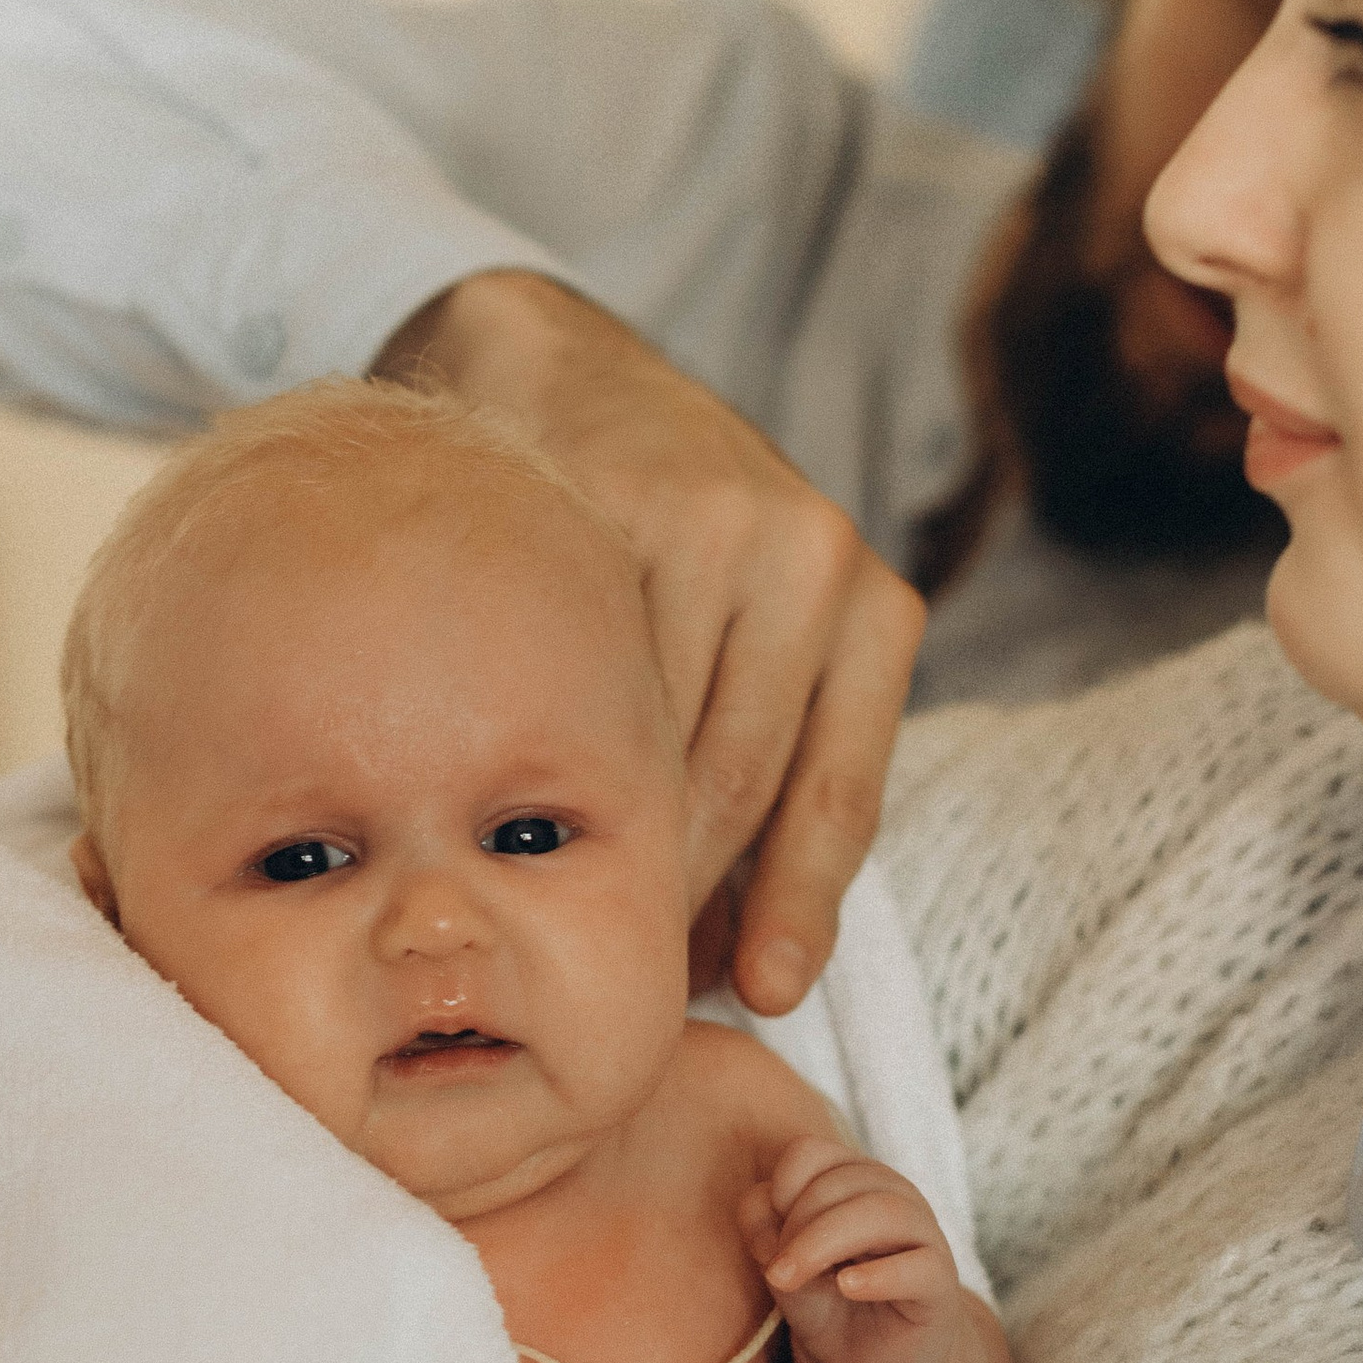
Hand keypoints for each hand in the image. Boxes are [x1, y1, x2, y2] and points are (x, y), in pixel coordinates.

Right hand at [379, 275, 923, 1014]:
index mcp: (869, 604)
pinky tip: (493, 789)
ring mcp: (715, 516)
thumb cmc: (658, 539)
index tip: (764, 993)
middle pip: (741, 774)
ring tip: (545, 905)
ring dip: (600, 827)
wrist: (552, 369)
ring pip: (654, 728)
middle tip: (614, 970)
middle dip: (678, 885)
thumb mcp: (746, 635)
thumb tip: (726, 958)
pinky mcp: (616, 493)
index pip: (839, 789)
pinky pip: (576, 661)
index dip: (799, 902)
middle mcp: (813, 555)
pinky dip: (537, 737)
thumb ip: (754, 762)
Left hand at [742, 1133, 1009, 1362]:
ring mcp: (923, 1237)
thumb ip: (765, 1234)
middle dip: (796, 1227)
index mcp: (852, 1182)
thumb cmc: (828, 1308)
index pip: (810, 1153)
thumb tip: (763, 1207)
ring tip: (793, 1281)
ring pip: (882, 1212)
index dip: (779, 1190)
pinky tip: (847, 1287)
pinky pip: (918, 1266)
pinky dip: (878, 1274)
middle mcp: (892, 1197)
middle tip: (777, 1275)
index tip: (769, 1240)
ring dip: (824, 1243)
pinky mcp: (939, 1283)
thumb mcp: (783, 1271)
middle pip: (839, 1183)